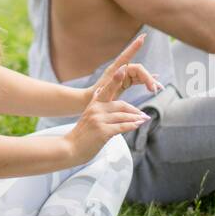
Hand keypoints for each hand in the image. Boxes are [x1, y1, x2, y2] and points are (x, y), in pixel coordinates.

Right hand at [62, 36, 161, 165]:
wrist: (70, 148)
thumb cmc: (82, 135)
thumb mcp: (89, 117)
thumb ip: (97, 107)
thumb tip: (101, 96)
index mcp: (94, 104)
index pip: (108, 88)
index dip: (117, 78)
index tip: (125, 66)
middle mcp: (96, 109)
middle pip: (121, 105)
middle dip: (134, 110)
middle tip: (144, 115)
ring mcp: (99, 120)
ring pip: (123, 116)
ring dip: (136, 119)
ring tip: (144, 120)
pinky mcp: (102, 131)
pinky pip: (122, 126)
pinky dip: (131, 126)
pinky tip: (138, 125)